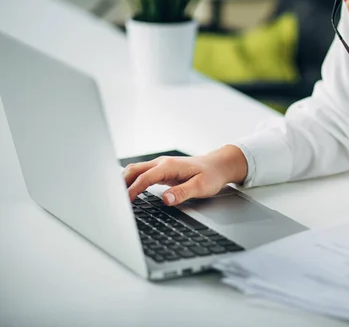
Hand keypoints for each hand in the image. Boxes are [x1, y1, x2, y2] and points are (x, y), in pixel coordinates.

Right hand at [123, 145, 247, 205]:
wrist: (218, 165)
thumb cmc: (211, 176)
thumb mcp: (201, 187)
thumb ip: (182, 192)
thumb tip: (165, 200)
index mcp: (169, 166)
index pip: (145, 178)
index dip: (133, 190)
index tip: (125, 203)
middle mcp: (162, 163)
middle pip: (134, 171)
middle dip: (121, 183)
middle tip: (112, 200)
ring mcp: (161, 165)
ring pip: (136, 170)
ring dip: (124, 181)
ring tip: (114, 197)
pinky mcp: (161, 170)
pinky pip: (141, 173)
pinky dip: (131, 180)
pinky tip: (126, 191)